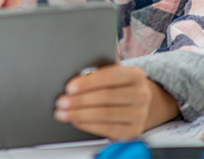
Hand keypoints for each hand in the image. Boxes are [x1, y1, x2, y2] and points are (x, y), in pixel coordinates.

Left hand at [53, 65, 177, 139]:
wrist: (138, 101)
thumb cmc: (119, 84)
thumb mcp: (113, 72)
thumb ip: (98, 72)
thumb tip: (75, 79)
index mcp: (135, 74)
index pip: (109, 76)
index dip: (88, 82)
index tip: (69, 87)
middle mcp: (142, 94)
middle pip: (105, 97)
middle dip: (79, 100)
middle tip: (61, 102)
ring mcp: (140, 114)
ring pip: (105, 114)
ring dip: (79, 114)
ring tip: (64, 113)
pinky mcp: (134, 130)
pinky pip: (108, 129)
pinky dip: (88, 125)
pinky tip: (77, 121)